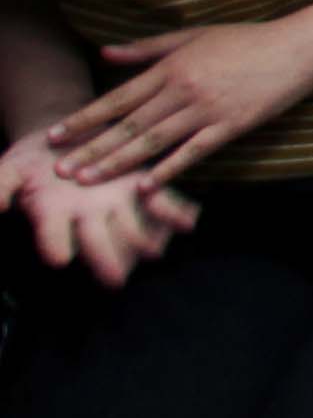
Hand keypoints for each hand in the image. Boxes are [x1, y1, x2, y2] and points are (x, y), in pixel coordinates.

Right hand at [0, 125, 193, 282]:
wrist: (63, 138)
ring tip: (154, 250)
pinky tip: (190, 220)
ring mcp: (115, 205)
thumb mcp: (9, 169)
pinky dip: (175, 212)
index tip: (57, 258)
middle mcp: (85, 216)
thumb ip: (0, 186)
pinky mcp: (140, 187)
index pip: (50, 235)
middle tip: (115, 279)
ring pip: (130, 229)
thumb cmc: (30, 161)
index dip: (53, 245)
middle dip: (105, 260)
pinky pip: (161, 203)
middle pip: (96, 242)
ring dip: (142, 240)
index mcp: (52, 214)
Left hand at [46, 15, 312, 194]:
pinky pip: (193, 151)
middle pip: (128, 125)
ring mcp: (207, 109)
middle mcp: (183, 89)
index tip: (56, 135)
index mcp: (172, 67)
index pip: (118, 98)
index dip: (84, 118)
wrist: (300, 46)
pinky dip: (167, 169)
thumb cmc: (248, 38)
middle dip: (91, 149)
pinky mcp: (231, 125)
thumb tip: (105, 53)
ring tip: (90, 181)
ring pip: (153, 141)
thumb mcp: (195, 36)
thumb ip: (148, 48)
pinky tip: (146, 185)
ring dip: (118, 163)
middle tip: (62, 170)